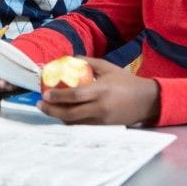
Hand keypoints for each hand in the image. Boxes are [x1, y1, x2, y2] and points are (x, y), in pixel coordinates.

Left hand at [38, 57, 159, 125]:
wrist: (146, 101)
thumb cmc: (126, 81)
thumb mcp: (108, 67)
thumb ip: (88, 62)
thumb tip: (70, 58)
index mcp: (101, 90)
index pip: (75, 96)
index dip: (58, 96)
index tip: (45, 93)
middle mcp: (100, 107)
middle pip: (71, 113)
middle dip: (52, 110)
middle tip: (40, 104)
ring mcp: (102, 120)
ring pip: (75, 122)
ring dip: (59, 116)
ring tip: (48, 108)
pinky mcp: (104, 127)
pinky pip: (83, 126)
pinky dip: (71, 121)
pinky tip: (63, 114)